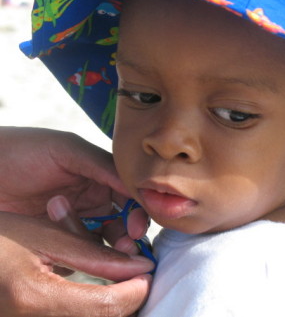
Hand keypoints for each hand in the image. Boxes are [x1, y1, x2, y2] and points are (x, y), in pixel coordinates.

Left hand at [0, 127, 147, 243]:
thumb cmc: (22, 152)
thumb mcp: (67, 150)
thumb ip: (104, 165)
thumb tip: (139, 186)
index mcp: (100, 177)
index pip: (131, 196)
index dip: (140, 211)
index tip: (138, 227)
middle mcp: (92, 201)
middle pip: (123, 223)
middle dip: (129, 236)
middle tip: (127, 244)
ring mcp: (74, 222)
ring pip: (103, 241)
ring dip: (108, 249)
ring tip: (101, 248)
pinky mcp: (55, 240)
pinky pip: (78, 253)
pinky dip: (81, 255)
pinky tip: (70, 248)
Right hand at [0, 211, 152, 316]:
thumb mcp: (45, 238)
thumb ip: (93, 254)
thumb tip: (139, 266)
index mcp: (34, 298)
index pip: (107, 307)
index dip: (135, 291)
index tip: (147, 271)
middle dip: (128, 302)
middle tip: (136, 279)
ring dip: (111, 308)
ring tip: (118, 285)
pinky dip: (94, 313)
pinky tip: (96, 297)